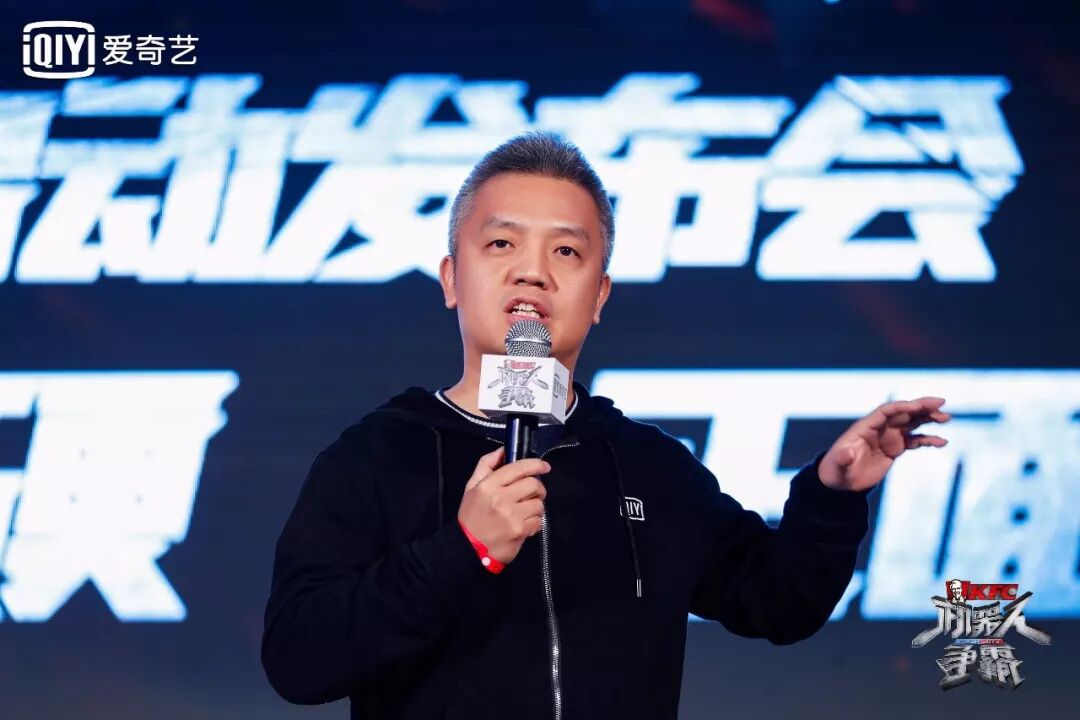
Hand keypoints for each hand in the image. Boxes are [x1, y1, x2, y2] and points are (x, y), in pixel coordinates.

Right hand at [457, 447, 549, 564]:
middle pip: (533, 484)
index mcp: (488, 485)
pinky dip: (535, 523)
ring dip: (536, 507)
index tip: (544, 466)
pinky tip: (524, 525)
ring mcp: (511, 515)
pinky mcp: (520, 531)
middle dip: (538, 488)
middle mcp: (500, 498)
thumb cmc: (471, 517)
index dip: (536, 464)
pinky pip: (538, 521)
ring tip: (526, 511)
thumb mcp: (472, 488)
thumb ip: (486, 465)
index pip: (518, 468)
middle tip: (533, 494)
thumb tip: (503, 450)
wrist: (468, 549)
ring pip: (539, 503)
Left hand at [818, 397, 951, 491]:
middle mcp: (879, 428)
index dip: (902, 407)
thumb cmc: (835, 471)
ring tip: (946, 418)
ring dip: (928, 418)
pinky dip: (928, 439)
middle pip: (903, 412)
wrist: (841, 483)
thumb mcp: (837, 466)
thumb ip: (842, 458)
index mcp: (865, 427)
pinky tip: (942, 442)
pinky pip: (914, 439)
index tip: (917, 407)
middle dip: (921, 406)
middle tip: (941, 403)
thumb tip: (847, 452)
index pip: (885, 411)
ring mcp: (888, 437)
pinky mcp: (895, 448)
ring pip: (911, 423)